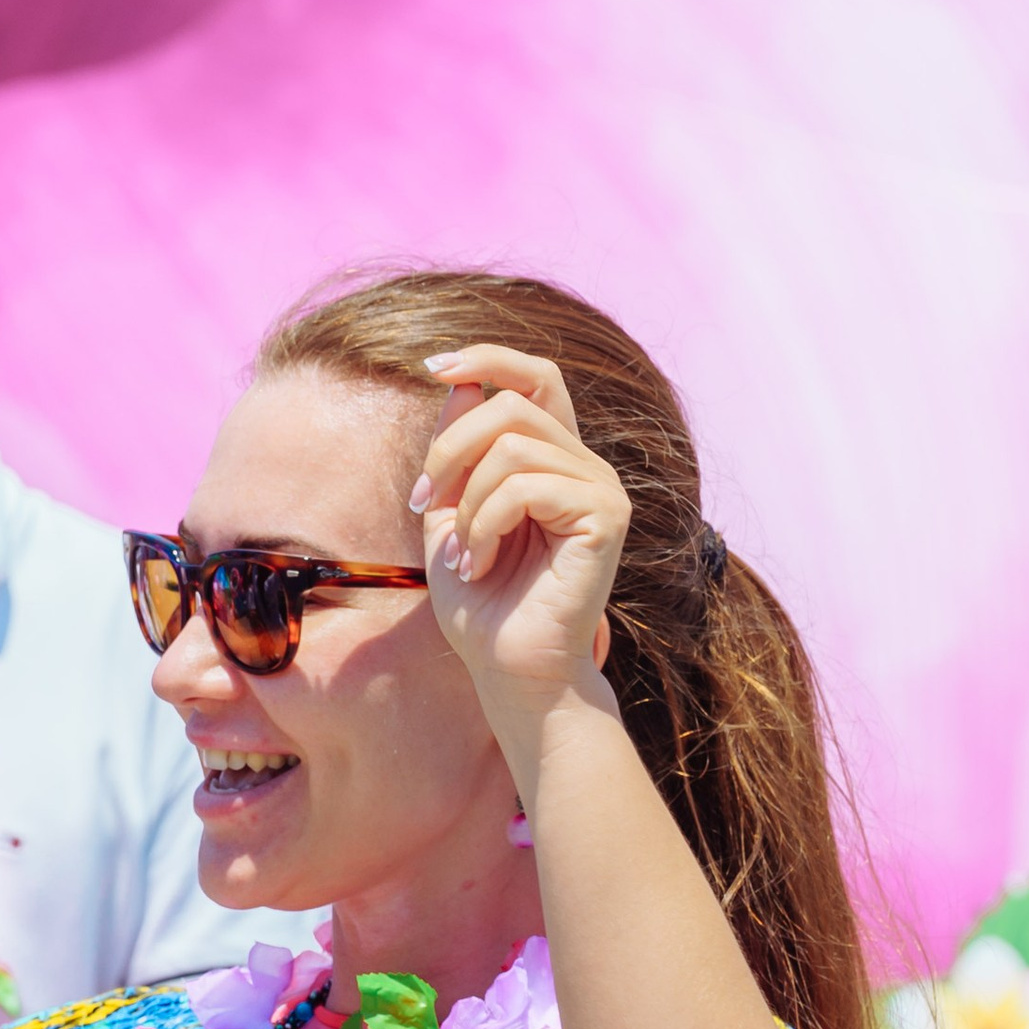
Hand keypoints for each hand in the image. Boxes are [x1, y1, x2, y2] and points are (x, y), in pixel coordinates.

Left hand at [411, 345, 629, 713]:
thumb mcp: (451, 513)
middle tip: (422, 503)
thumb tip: (459, 381)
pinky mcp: (606, 516)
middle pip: (512, 403)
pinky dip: (486, 523)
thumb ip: (456, 451)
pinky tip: (482, 565)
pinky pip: (526, 486)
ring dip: (467, 504)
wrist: (509, 670)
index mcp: (554, 459)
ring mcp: (601, 488)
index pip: (536, 376)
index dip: (489, 357)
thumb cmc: (481, 602)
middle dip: (450, 449)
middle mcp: (584, 465)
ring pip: (512, 446)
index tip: (433, 368)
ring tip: (464, 555)